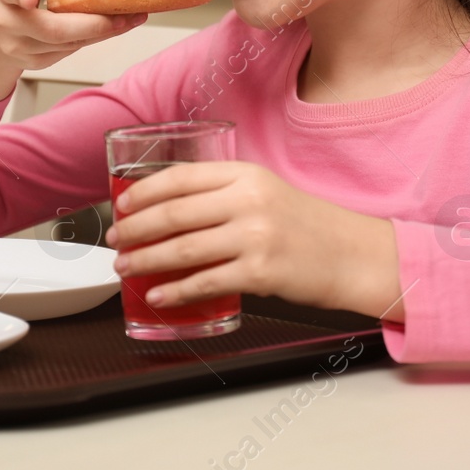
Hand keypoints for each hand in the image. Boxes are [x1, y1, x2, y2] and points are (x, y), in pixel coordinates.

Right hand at [0, 0, 145, 119]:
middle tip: (126, 14)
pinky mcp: (35, 62)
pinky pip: (72, 51)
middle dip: (94, 24)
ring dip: (104, 31)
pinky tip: (115, 25)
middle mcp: (7, 22)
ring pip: (68, 44)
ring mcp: (20, 47)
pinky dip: (95, 38)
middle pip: (53, 29)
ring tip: (132, 17)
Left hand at [105, 162, 405, 320]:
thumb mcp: (267, 192)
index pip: (180, 178)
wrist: (354, 256)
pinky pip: (204, 283)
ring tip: (126, 268)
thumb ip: (225, 194)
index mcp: (247, 174)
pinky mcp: (260, 273)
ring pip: (182, 249)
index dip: (142, 193)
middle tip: (115, 241)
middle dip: (134, 229)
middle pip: (173, 213)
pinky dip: (174, 291)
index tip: (121, 205)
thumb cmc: (309, 227)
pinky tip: (157, 295)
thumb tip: (169, 209)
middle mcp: (249, 201)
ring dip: (145, 260)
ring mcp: (255, 237)